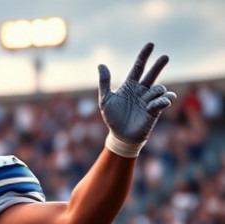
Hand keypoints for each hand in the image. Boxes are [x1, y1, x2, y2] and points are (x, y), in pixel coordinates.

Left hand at [98, 42, 175, 156]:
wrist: (120, 135)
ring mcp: (149, 99)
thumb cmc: (113, 118)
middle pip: (152, 74)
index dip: (144, 56)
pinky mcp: (155, 110)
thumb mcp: (105, 99)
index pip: (138, 67)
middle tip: (165, 57)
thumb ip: (105, 82)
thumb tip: (101, 65)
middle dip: (158, 65)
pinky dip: (162, 100)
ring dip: (155, 91)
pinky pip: (163, 101)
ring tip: (147, 101)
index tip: (151, 44)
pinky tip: (159, 102)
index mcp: (130, 85)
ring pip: (158, 88)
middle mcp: (141, 90)